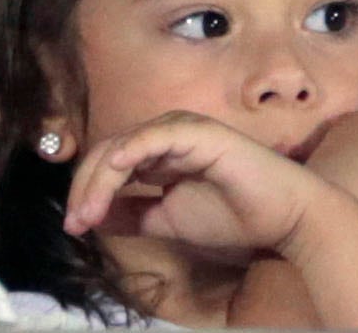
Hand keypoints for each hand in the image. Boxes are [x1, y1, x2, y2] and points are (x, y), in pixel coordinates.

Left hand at [62, 111, 347, 261]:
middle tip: (75, 223)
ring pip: (124, 145)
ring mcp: (182, 129)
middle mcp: (166, 134)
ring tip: (87, 214)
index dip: (87, 192)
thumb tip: (95, 216)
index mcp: (159, 153)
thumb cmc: (234, 217)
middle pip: (108, 152)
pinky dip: (130, 152)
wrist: (283, 218)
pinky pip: (154, 138)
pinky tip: (114, 173)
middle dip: (85, 188)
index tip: (74, 227)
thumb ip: (134, 214)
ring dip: (99, 181)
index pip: (110, 164)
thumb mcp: (169, 220)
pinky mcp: (199, 132)